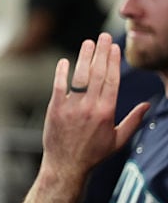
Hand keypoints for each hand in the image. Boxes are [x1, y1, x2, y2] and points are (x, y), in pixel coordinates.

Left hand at [42, 33, 147, 181]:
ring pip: (79, 77)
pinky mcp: (55, 109)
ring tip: (88, 43)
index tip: (115, 47)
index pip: (112, 80)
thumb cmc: (94, 154)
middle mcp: (90, 107)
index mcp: (107, 112)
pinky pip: (59, 86)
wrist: (67, 166)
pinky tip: (65, 61)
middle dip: (101, 53)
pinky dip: (62, 73)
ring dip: (84, 57)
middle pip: (97, 73)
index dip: (113, 61)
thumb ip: (133, 120)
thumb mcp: (118, 139)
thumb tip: (148, 106)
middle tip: (104, 36)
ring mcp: (71, 107)